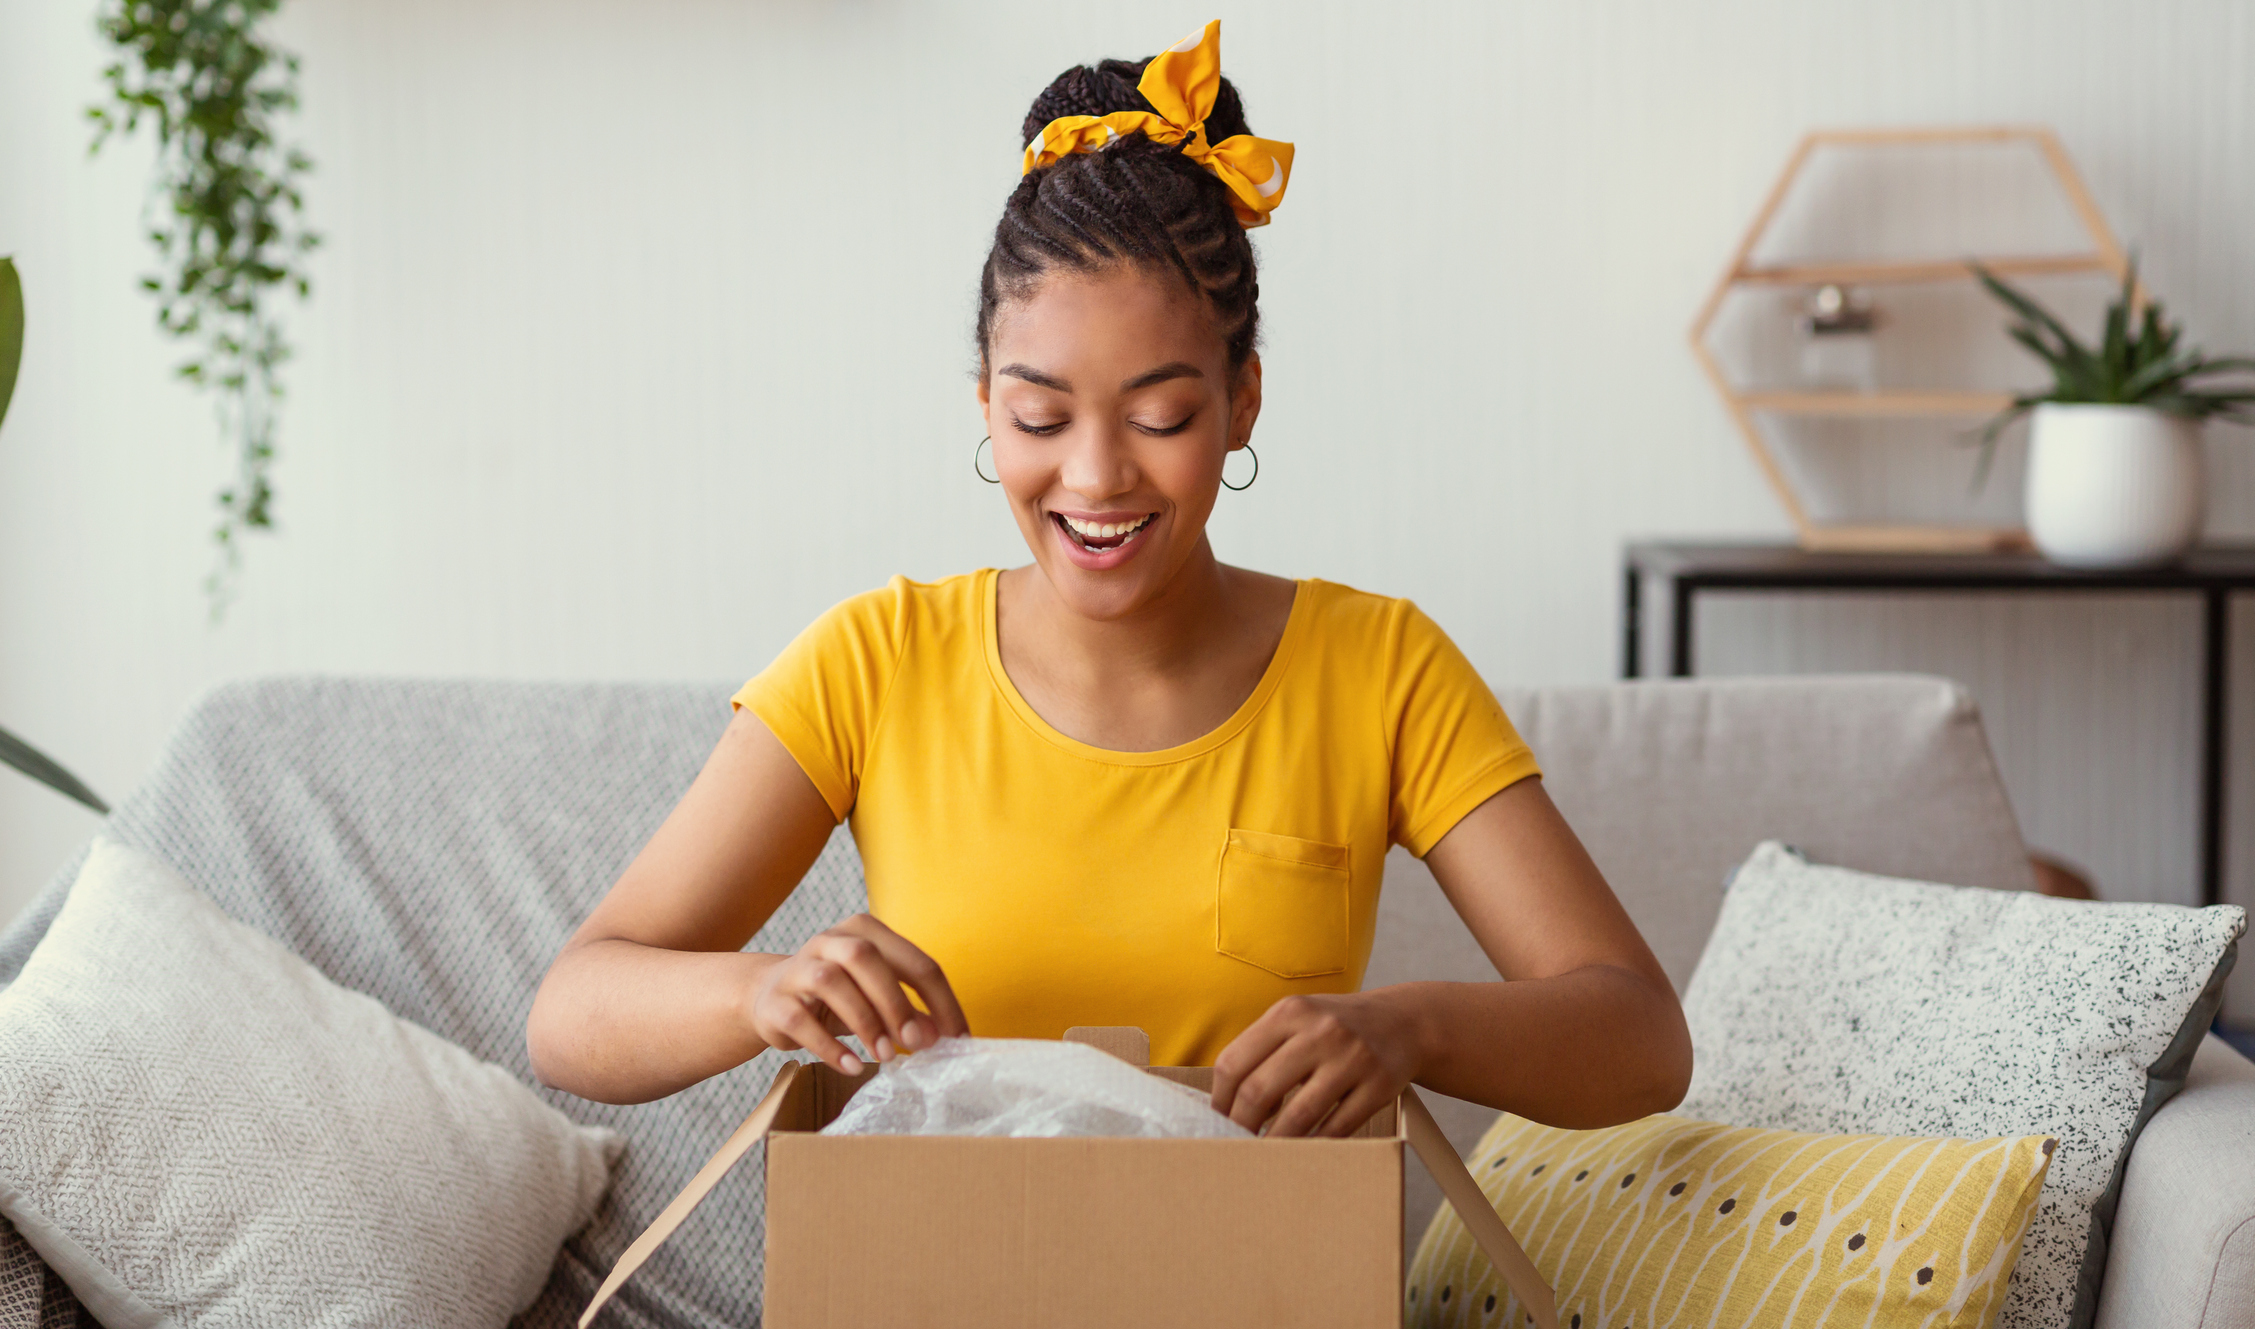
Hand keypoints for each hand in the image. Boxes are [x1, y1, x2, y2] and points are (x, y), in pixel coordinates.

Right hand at [746, 914, 968, 1075]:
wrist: (769, 997)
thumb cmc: (837, 997)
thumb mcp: (877, 998)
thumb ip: (909, 1011)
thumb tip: (939, 1036)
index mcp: (864, 931)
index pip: (913, 960)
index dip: (940, 1000)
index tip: (957, 1038)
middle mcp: (829, 940)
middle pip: (866, 957)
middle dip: (896, 1002)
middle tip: (916, 1043)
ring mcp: (798, 967)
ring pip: (832, 982)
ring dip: (864, 1022)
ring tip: (885, 1056)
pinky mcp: (775, 1001)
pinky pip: (801, 1021)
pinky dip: (830, 1047)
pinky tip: (852, 1066)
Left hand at [1210, 992, 1422, 1137]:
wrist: (1404, 1022)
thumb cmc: (1336, 1028)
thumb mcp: (1298, 1019)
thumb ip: (1263, 1050)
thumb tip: (1228, 1105)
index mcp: (1290, 1012)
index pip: (1234, 1062)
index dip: (1220, 1099)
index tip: (1218, 1120)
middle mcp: (1320, 1031)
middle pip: (1259, 1090)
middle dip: (1241, 1126)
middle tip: (1236, 1144)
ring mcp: (1353, 1058)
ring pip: (1298, 1115)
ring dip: (1275, 1142)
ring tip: (1265, 1153)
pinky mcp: (1380, 1085)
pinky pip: (1337, 1127)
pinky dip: (1315, 1144)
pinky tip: (1304, 1148)